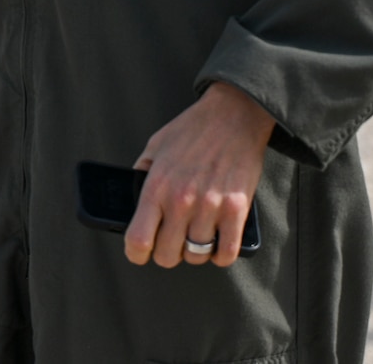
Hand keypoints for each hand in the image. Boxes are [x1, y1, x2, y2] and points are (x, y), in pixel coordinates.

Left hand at [125, 82, 276, 268]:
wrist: (232, 116)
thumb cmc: (192, 130)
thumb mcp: (154, 147)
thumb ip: (142, 173)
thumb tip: (135, 199)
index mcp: (156, 186)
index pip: (138, 239)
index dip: (136, 254)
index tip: (138, 254)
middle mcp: (181, 201)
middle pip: (168, 255)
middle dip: (166, 254)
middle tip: (170, 244)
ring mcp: (210, 207)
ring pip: (197, 255)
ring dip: (194, 253)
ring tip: (194, 239)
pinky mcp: (236, 210)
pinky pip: (227, 252)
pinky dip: (220, 256)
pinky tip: (217, 245)